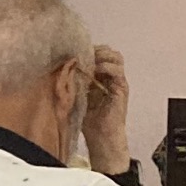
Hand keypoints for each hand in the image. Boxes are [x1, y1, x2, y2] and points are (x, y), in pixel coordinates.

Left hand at [81, 44, 130, 173]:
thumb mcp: (76, 92)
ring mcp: (118, 82)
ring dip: (101, 56)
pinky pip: (118, 72)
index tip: (74, 50)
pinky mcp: (122, 89)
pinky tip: (95, 71)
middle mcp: (111, 76)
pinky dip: (106, 67)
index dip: (88, 48)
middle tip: (83, 54)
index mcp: (101, 75)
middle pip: (109, 51)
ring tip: (89, 62)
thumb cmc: (87, 117)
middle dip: (96, 49)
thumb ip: (73, 77)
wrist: (100, 137)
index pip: (99, 52)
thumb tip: (63, 62)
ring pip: (116, 57)